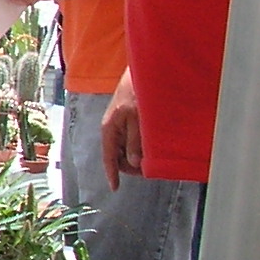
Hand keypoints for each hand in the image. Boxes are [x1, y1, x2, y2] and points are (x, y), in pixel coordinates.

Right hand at [101, 73, 143, 190]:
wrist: (141, 72)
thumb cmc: (136, 92)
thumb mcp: (137, 118)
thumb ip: (135, 141)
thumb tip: (135, 162)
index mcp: (110, 129)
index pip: (108, 157)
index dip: (112, 173)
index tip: (115, 188)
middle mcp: (113, 129)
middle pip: (117, 156)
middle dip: (129, 165)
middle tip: (146, 169)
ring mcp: (120, 125)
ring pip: (125, 149)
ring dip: (136, 156)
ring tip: (151, 158)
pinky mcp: (128, 121)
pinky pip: (131, 140)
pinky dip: (139, 146)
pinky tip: (150, 147)